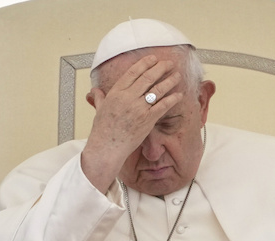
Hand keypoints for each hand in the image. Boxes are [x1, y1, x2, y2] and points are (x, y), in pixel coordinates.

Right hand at [81, 54, 183, 191]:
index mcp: (116, 92)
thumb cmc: (102, 131)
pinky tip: (179, 94)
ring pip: (158, 89)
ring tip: (177, 75)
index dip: (145, 63)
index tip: (153, 59)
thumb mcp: (99, 110)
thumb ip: (99, 98)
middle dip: (161, 68)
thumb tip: (95, 91)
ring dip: (169, 80)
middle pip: (148, 77)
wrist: (107, 147)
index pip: (133, 72)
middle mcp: (128, 97)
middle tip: (169, 63)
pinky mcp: (148, 119)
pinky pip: (163, 106)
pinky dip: (172, 99)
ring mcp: (139, 108)